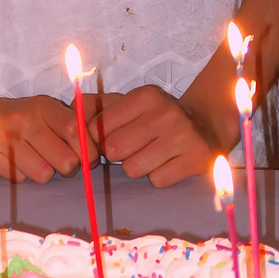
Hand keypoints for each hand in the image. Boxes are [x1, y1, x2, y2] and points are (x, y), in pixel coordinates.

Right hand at [0, 91, 91, 183]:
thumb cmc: (16, 116)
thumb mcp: (42, 109)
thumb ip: (68, 124)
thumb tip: (95, 150)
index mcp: (42, 106)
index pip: (76, 129)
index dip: (88, 149)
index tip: (89, 158)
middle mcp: (26, 121)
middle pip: (67, 161)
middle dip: (67, 167)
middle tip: (59, 160)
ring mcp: (7, 140)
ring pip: (44, 174)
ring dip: (42, 171)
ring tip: (33, 158)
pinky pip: (21, 179)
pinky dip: (21, 175)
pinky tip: (14, 161)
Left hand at [93, 84, 220, 187]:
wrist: (206, 125)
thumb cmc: (156, 116)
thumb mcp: (128, 103)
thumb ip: (96, 107)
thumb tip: (71, 114)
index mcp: (145, 96)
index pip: (99, 128)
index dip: (99, 139)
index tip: (109, 138)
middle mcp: (165, 113)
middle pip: (114, 150)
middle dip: (117, 155)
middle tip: (133, 147)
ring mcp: (182, 136)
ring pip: (133, 169)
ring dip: (137, 167)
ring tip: (150, 154)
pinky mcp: (195, 159)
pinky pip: (157, 180)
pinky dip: (158, 176)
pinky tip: (167, 163)